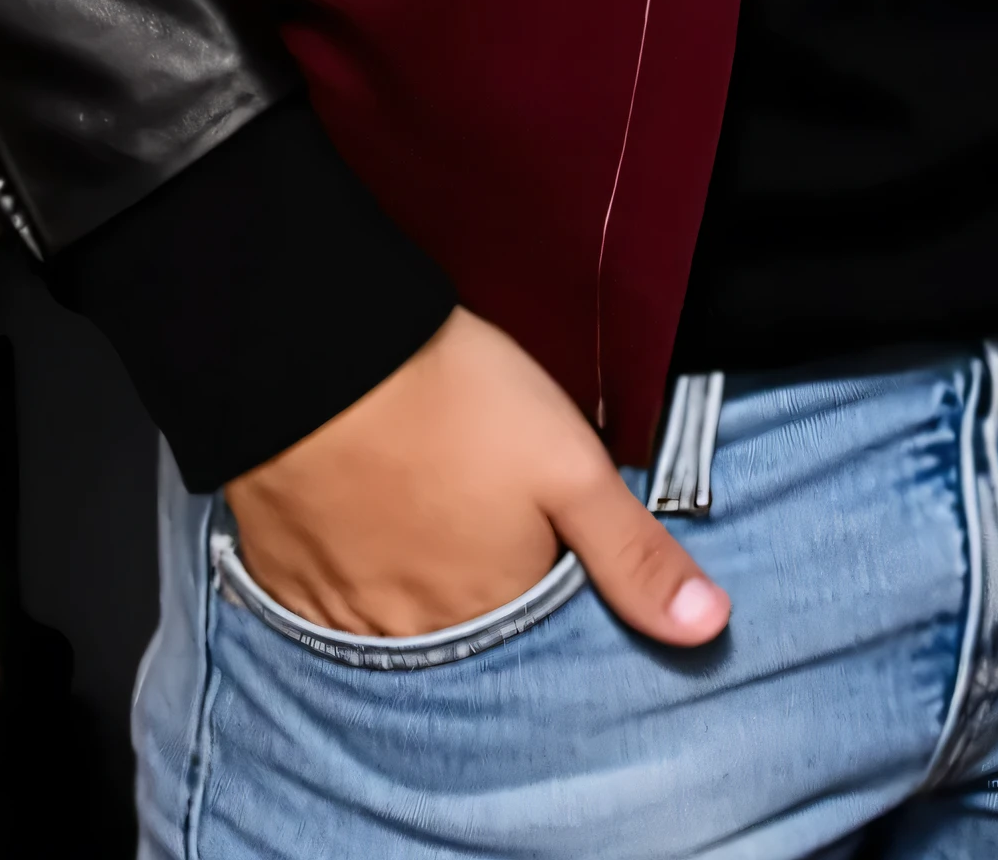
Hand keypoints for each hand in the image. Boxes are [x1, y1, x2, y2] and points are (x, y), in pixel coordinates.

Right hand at [223, 305, 725, 645]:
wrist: (322, 361)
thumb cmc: (458, 403)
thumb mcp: (573, 468)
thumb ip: (635, 554)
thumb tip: (710, 628)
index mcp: (492, 614)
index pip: (536, 626)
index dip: (548, 570)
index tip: (545, 524)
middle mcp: (416, 636)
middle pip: (465, 625)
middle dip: (482, 579)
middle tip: (478, 502)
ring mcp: (345, 615)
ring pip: (398, 616)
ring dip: (417, 577)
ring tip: (429, 502)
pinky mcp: (287, 580)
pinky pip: (332, 600)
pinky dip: (355, 570)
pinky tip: (367, 517)